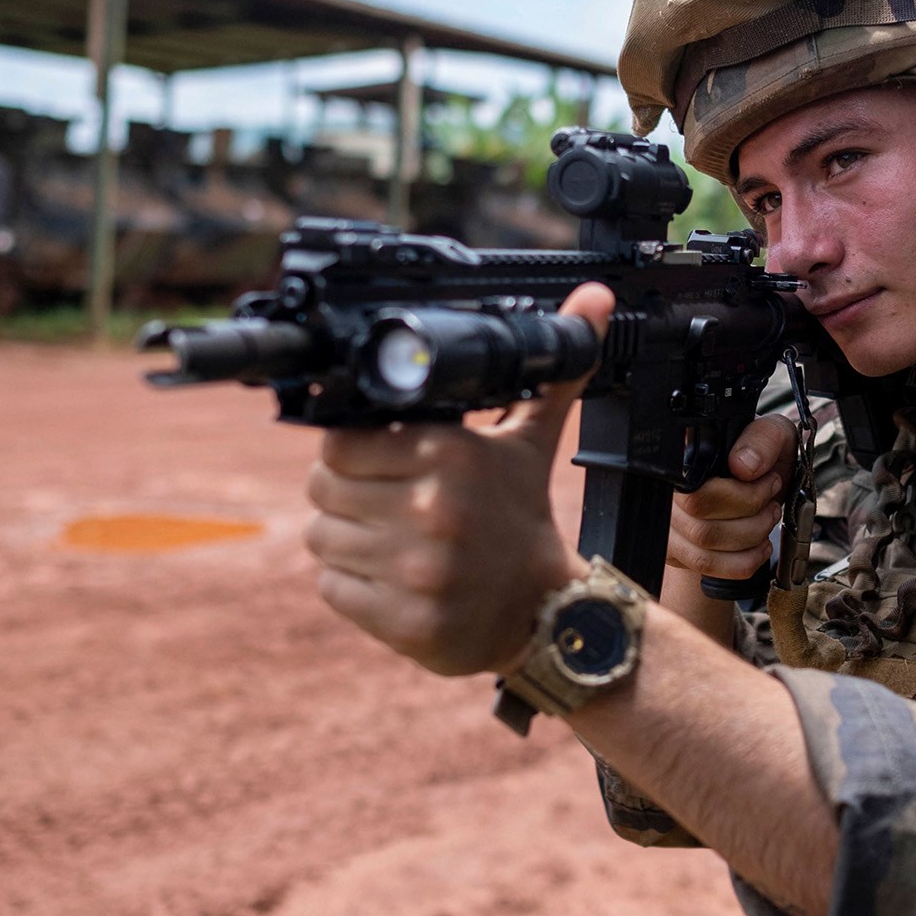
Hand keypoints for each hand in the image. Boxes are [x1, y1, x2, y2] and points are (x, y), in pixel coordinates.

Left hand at [302, 283, 612, 675]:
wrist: (548, 616)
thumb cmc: (522, 519)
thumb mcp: (531, 441)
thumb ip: (550, 370)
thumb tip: (594, 296)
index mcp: (450, 454)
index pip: (340, 439)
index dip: (354, 452)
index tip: (384, 465)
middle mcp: (430, 509)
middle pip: (323, 489)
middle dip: (348, 497)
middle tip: (387, 505)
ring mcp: (415, 569)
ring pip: (321, 539)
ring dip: (347, 541)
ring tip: (392, 542)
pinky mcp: (402, 619)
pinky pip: (332, 587)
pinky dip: (352, 585)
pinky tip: (392, 579)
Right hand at [666, 414, 796, 581]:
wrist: (755, 478)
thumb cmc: (758, 455)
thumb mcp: (772, 434)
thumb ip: (762, 440)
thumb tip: (742, 466)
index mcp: (681, 460)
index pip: (697, 493)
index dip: (740, 496)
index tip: (769, 482)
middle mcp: (664, 495)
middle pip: (701, 528)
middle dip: (751, 518)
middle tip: (771, 501)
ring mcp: (665, 526)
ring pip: (703, 554)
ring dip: (749, 540)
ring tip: (767, 519)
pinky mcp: (675, 551)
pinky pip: (706, 568)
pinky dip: (742, 562)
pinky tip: (757, 546)